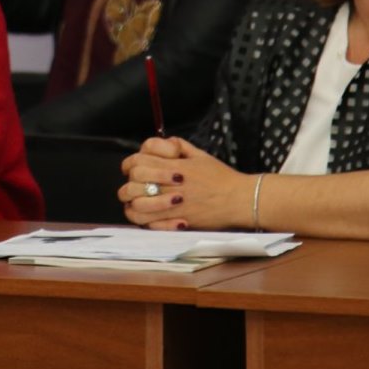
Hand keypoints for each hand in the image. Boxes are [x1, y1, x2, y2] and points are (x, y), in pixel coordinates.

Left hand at [120, 136, 244, 230]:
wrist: (238, 199)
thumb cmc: (221, 178)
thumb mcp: (199, 154)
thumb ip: (177, 146)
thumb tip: (161, 143)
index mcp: (173, 167)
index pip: (137, 162)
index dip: (130, 165)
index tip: (134, 168)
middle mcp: (169, 186)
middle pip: (132, 184)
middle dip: (130, 184)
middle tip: (138, 187)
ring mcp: (171, 206)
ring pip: (136, 206)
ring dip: (135, 204)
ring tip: (142, 202)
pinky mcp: (176, 222)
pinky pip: (149, 225)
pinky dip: (146, 221)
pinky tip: (151, 216)